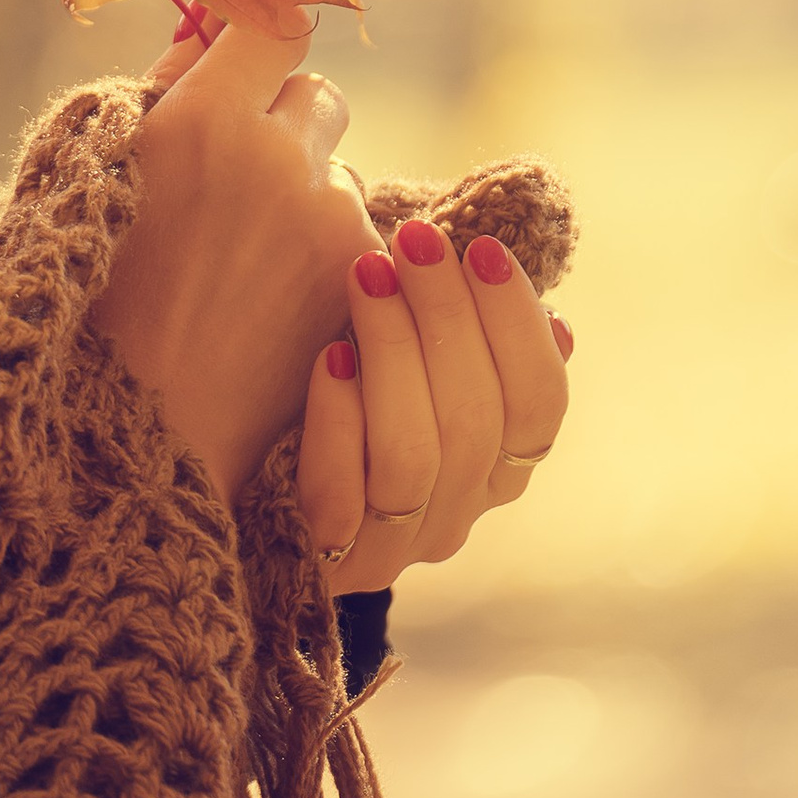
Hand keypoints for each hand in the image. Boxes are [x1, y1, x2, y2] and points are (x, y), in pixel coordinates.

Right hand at [92, 7, 378, 505]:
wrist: (136, 430)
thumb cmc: (91, 292)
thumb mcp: (96, 170)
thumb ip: (162, 88)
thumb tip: (212, 29)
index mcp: (203, 115)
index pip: (273, 22)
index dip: (260, 36)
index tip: (248, 53)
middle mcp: (280, 156)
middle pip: (317, 93)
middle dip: (285, 120)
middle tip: (238, 176)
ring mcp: (331, 222)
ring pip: (339, 172)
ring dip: (305, 199)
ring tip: (242, 267)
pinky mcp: (360, 282)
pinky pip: (359, 240)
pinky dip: (326, 262)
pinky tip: (271, 306)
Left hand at [300, 215, 574, 587]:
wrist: (241, 488)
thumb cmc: (340, 404)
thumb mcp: (415, 372)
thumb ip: (472, 349)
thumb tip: (556, 321)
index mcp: (495, 470)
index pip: (540, 406)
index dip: (518, 326)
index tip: (481, 247)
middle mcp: (456, 515)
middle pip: (477, 421)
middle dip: (448, 315)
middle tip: (414, 240)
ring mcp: (393, 547)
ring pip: (415, 455)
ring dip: (394, 351)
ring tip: (365, 273)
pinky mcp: (327, 557)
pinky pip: (342, 496)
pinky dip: (339, 421)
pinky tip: (330, 357)